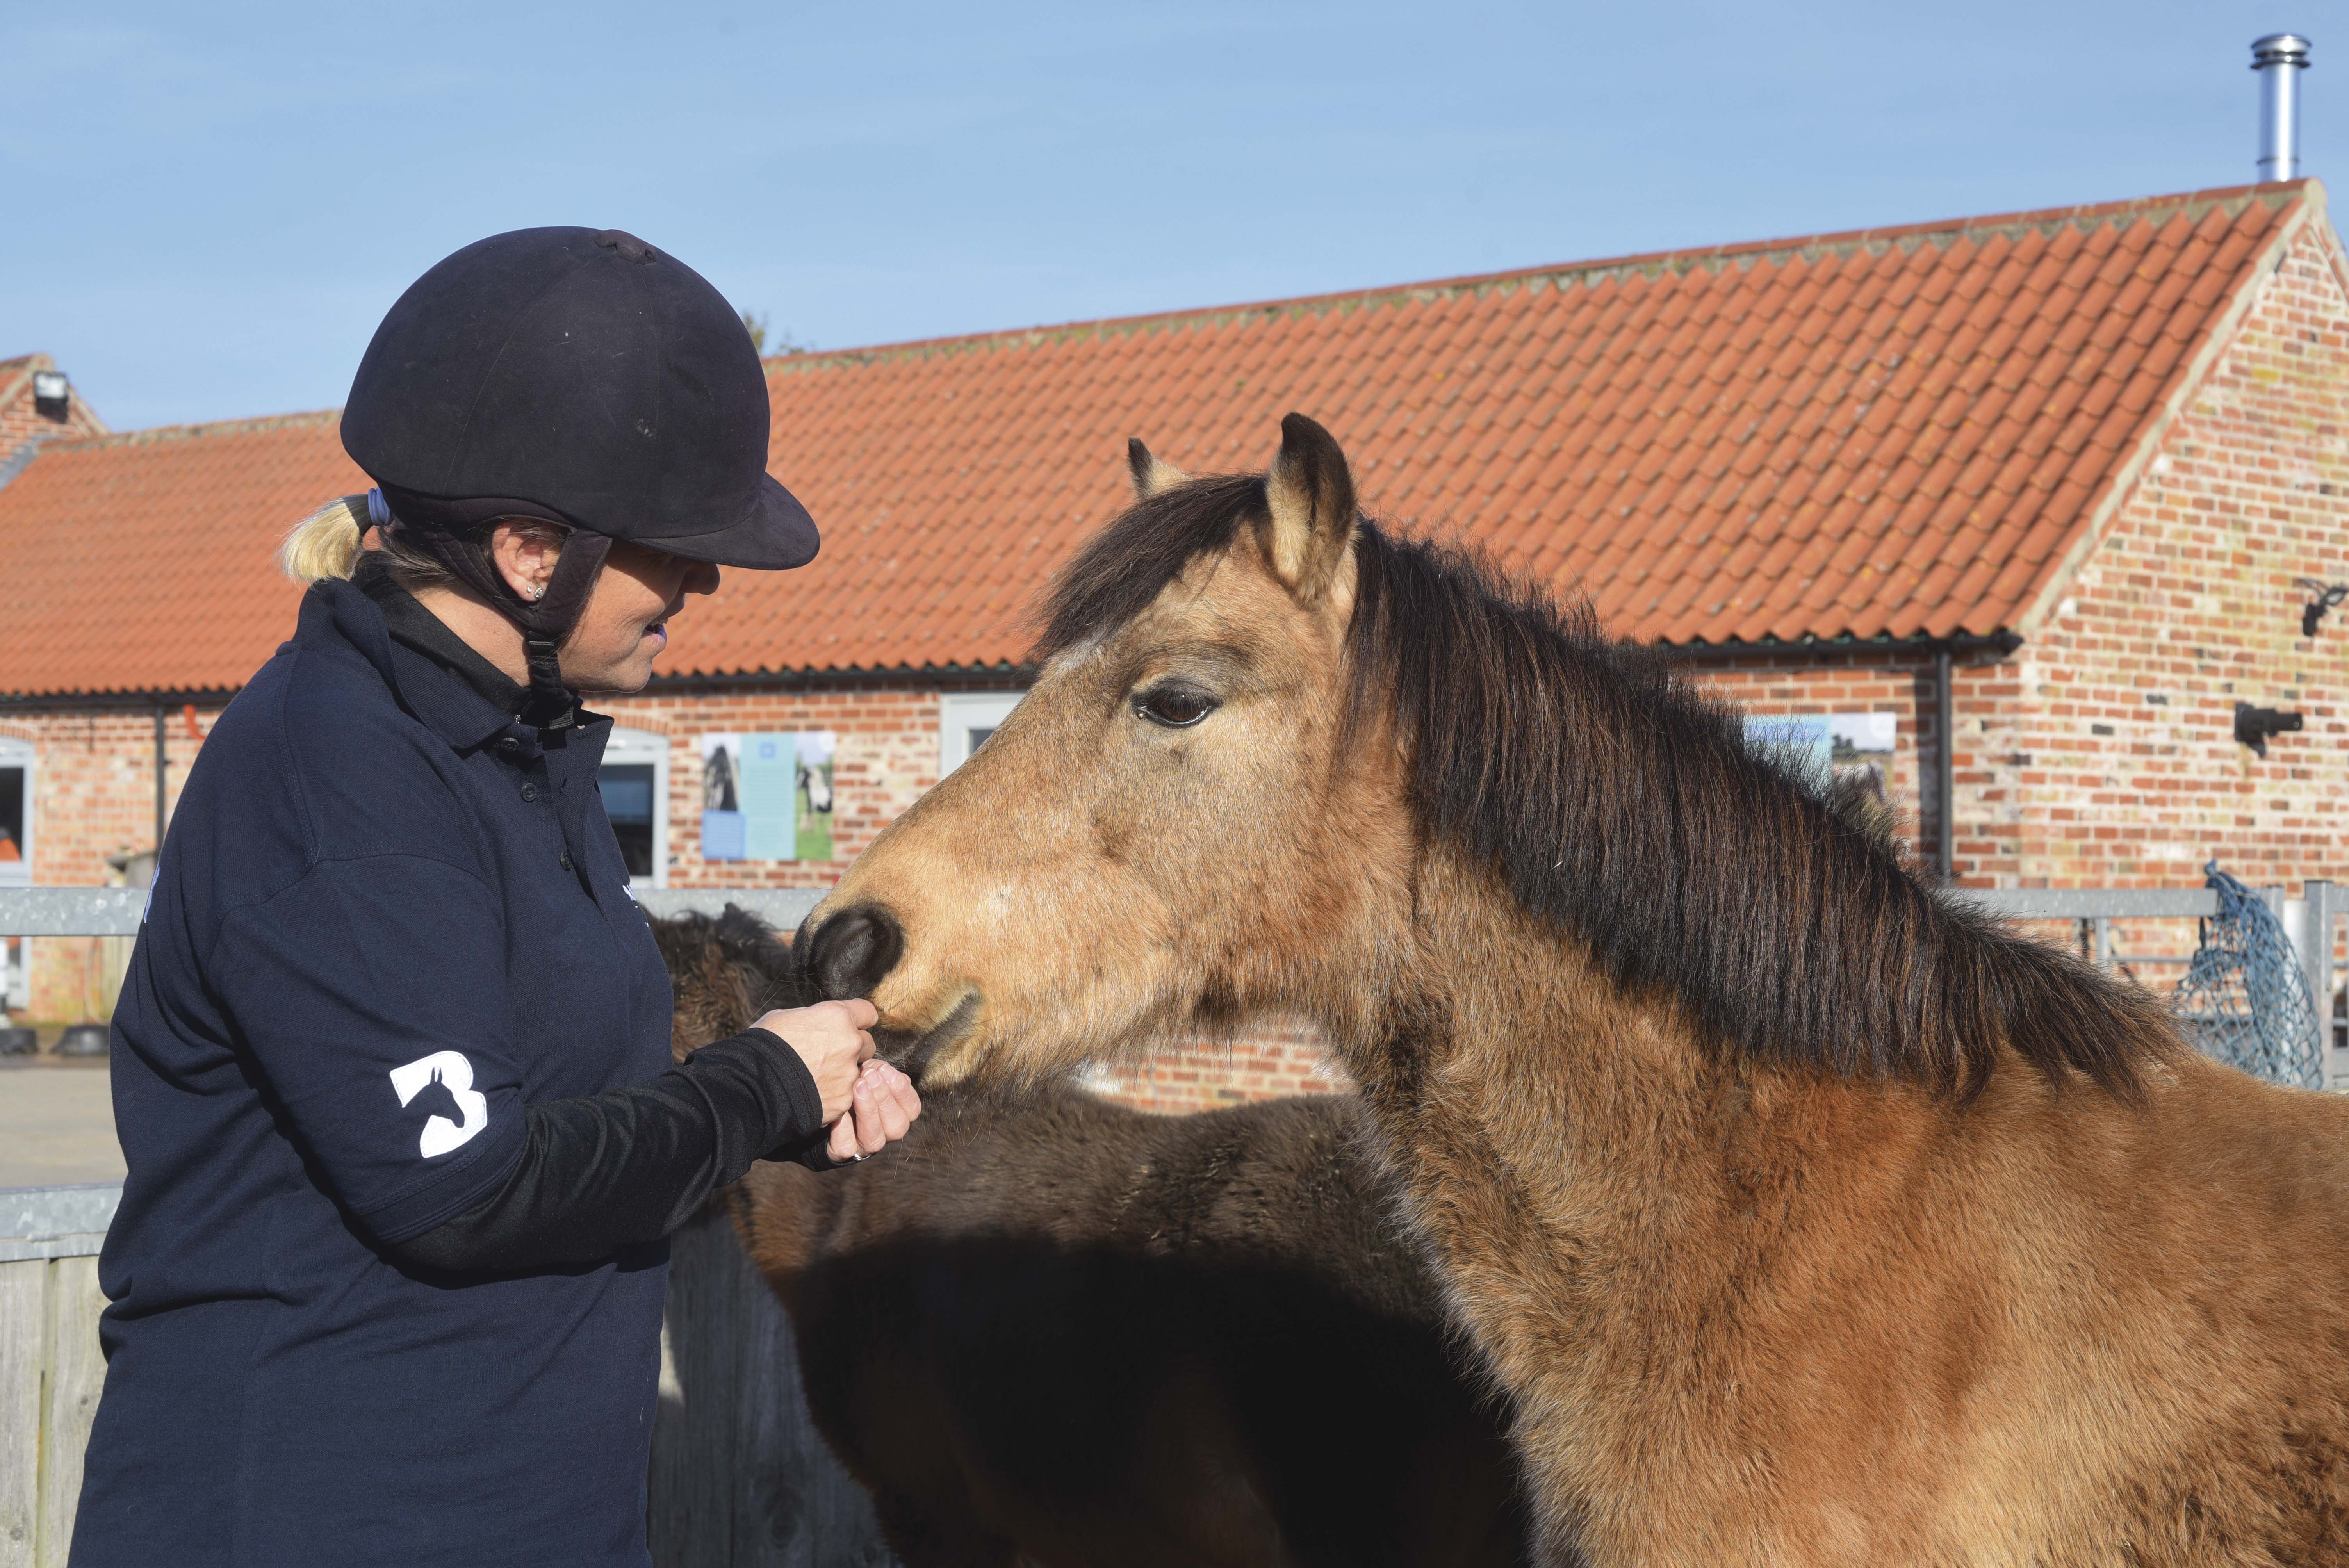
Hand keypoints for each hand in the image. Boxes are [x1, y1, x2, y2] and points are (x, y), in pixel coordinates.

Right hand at [753, 999, 876, 1123]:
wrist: (752, 1086)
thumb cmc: (763, 1047)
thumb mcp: (785, 1017)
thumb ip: (813, 1019)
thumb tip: (817, 1022)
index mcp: (838, 1017)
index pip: (867, 1012)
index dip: (859, 1019)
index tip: (852, 1025)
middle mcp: (850, 1043)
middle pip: (867, 1044)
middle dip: (853, 1048)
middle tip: (830, 1055)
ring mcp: (848, 1074)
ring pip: (857, 1072)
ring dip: (842, 1074)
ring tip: (816, 1078)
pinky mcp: (843, 1100)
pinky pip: (845, 1096)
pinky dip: (833, 1096)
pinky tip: (813, 1094)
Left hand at [826, 1059, 920, 1163]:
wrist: (815, 1105)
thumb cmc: (846, 1085)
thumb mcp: (864, 1074)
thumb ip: (877, 1072)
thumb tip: (883, 1070)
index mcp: (895, 1114)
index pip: (912, 1109)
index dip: (901, 1090)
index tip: (884, 1070)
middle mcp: (883, 1133)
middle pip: (898, 1126)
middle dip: (884, 1098)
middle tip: (869, 1076)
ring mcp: (863, 1146)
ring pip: (875, 1140)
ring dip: (869, 1111)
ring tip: (858, 1086)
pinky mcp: (841, 1153)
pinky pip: (847, 1146)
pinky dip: (844, 1127)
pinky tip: (839, 1110)